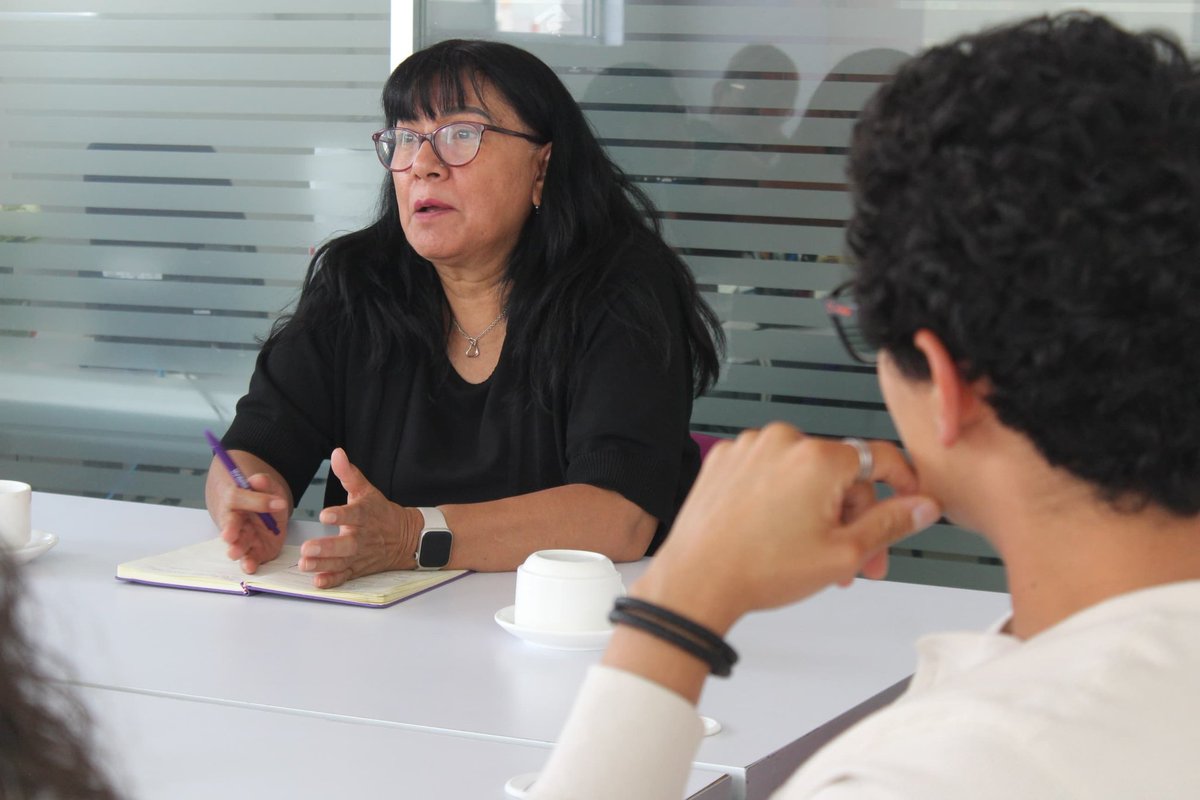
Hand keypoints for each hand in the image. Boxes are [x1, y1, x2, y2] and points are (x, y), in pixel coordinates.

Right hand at [211, 469, 289, 574]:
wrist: (264, 513)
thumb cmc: (262, 499)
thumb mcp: (268, 487)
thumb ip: (264, 483)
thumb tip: (259, 480)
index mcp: (234, 502)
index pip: (237, 498)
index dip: (255, 501)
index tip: (277, 503)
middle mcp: (235, 522)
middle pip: (230, 526)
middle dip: (230, 530)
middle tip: (229, 535)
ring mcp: (244, 539)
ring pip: (236, 545)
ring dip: (236, 549)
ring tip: (235, 552)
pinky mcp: (254, 552)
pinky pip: (249, 559)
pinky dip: (248, 563)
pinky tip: (249, 566)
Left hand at [299, 448, 419, 587]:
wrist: (407, 538)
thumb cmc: (381, 513)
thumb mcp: (367, 491)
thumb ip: (349, 474)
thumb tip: (337, 453)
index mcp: (365, 516)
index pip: (353, 515)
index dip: (340, 515)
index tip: (325, 515)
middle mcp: (363, 538)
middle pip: (346, 545)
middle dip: (327, 548)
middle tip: (307, 548)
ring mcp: (360, 556)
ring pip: (342, 562)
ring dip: (324, 565)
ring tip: (305, 564)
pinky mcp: (358, 569)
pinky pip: (346, 577)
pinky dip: (333, 581)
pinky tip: (319, 582)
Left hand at [634, 423, 940, 634]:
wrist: (696, 580)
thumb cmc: (760, 569)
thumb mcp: (843, 554)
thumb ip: (891, 524)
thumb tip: (923, 506)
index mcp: (818, 458)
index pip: (879, 459)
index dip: (902, 484)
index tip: (909, 502)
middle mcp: (782, 441)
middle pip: (839, 473)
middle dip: (853, 518)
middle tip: (857, 561)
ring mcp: (749, 448)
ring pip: (802, 474)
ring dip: (816, 510)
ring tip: (812, 554)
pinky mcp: (724, 460)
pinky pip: (768, 472)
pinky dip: (779, 497)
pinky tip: (776, 533)